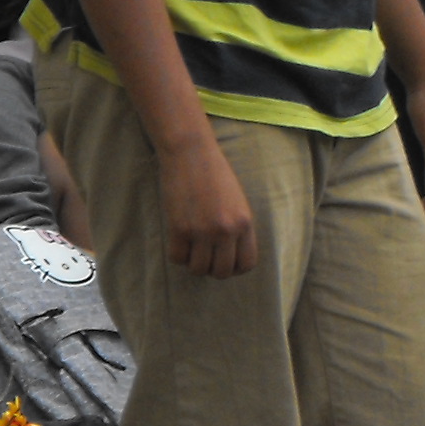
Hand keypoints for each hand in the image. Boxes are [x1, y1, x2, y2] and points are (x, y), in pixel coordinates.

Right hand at [156, 133, 256, 278]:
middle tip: (205, 256)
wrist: (190, 153)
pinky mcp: (179, 228)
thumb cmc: (214, 173)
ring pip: (199, 269)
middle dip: (213, 269)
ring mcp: (202, 231)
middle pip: (222, 272)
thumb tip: (229, 256)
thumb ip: (237, 228)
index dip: (235, 268)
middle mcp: (226, 230)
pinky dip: (177, 254)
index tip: (225, 261)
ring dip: (193, 263)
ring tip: (191, 248)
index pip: (247, 264)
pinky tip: (178, 241)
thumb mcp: (237, 201)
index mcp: (244, 223)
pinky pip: (178, 258)